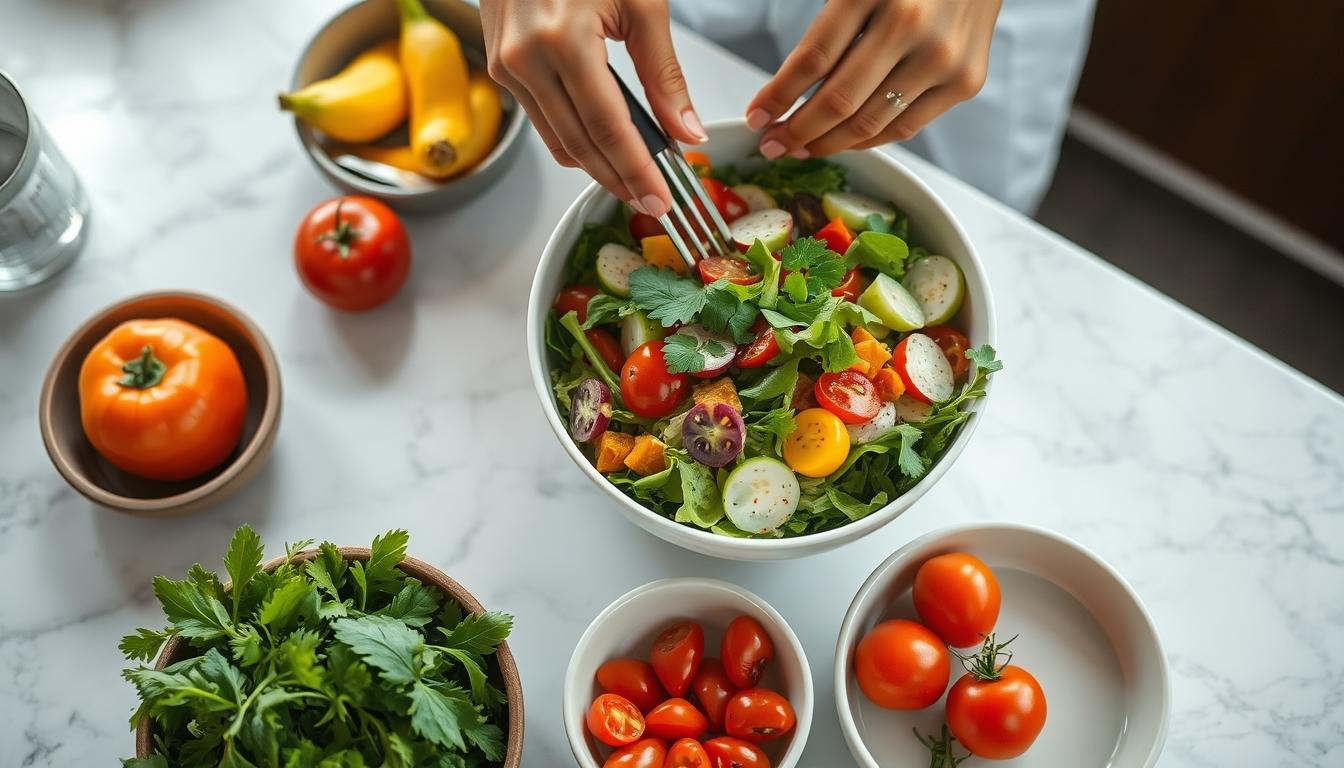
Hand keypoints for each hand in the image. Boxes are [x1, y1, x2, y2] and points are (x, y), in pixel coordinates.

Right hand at [480, 0, 706, 216]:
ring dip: (597, 166)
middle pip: (579, 145)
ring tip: (634, 180)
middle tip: (651, 201)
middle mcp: (525, 57)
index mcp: (562, 39)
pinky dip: (574, 138)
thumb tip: (685, 129)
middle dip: (619, 179)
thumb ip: (664, 74)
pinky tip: (603, 146)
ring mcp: (506, 65)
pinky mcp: (500, 67)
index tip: (660, 197)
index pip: (607, 127)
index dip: (637, 169)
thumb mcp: (641, 4)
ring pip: (556, 140)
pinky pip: (541, 119)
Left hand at [745, 0, 999, 157]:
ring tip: (801, 146)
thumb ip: (827, 30)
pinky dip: (867, 140)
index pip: (813, 58)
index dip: (778, 95)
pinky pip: (903, 128)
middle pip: (839, 100)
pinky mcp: (965, 81)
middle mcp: (911, 24)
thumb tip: (787, 92)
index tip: (757, 116)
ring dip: (827, 143)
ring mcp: (942, 57)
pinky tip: (842, 140)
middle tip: (773, 143)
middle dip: (797, 130)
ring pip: (869, 123)